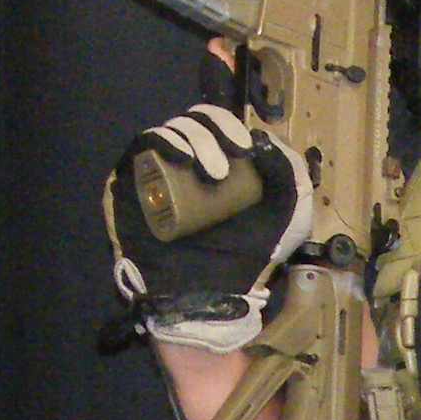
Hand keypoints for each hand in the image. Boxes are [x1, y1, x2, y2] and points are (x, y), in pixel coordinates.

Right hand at [103, 96, 310, 352]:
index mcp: (216, 164)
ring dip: (192, 139)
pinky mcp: (129, 186)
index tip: (246, 147)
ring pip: (166, 133)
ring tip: (212, 171)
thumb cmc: (249, 257)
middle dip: (211, 133)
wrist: (212, 295)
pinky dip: (160, 143)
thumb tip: (266, 136)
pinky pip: (140, 151)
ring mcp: (155, 175)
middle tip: (226, 164)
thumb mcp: (288, 214)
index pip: (215, 126)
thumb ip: (290, 173)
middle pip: (190, 125)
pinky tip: (182, 158)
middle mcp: (183, 166)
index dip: (228, 125)